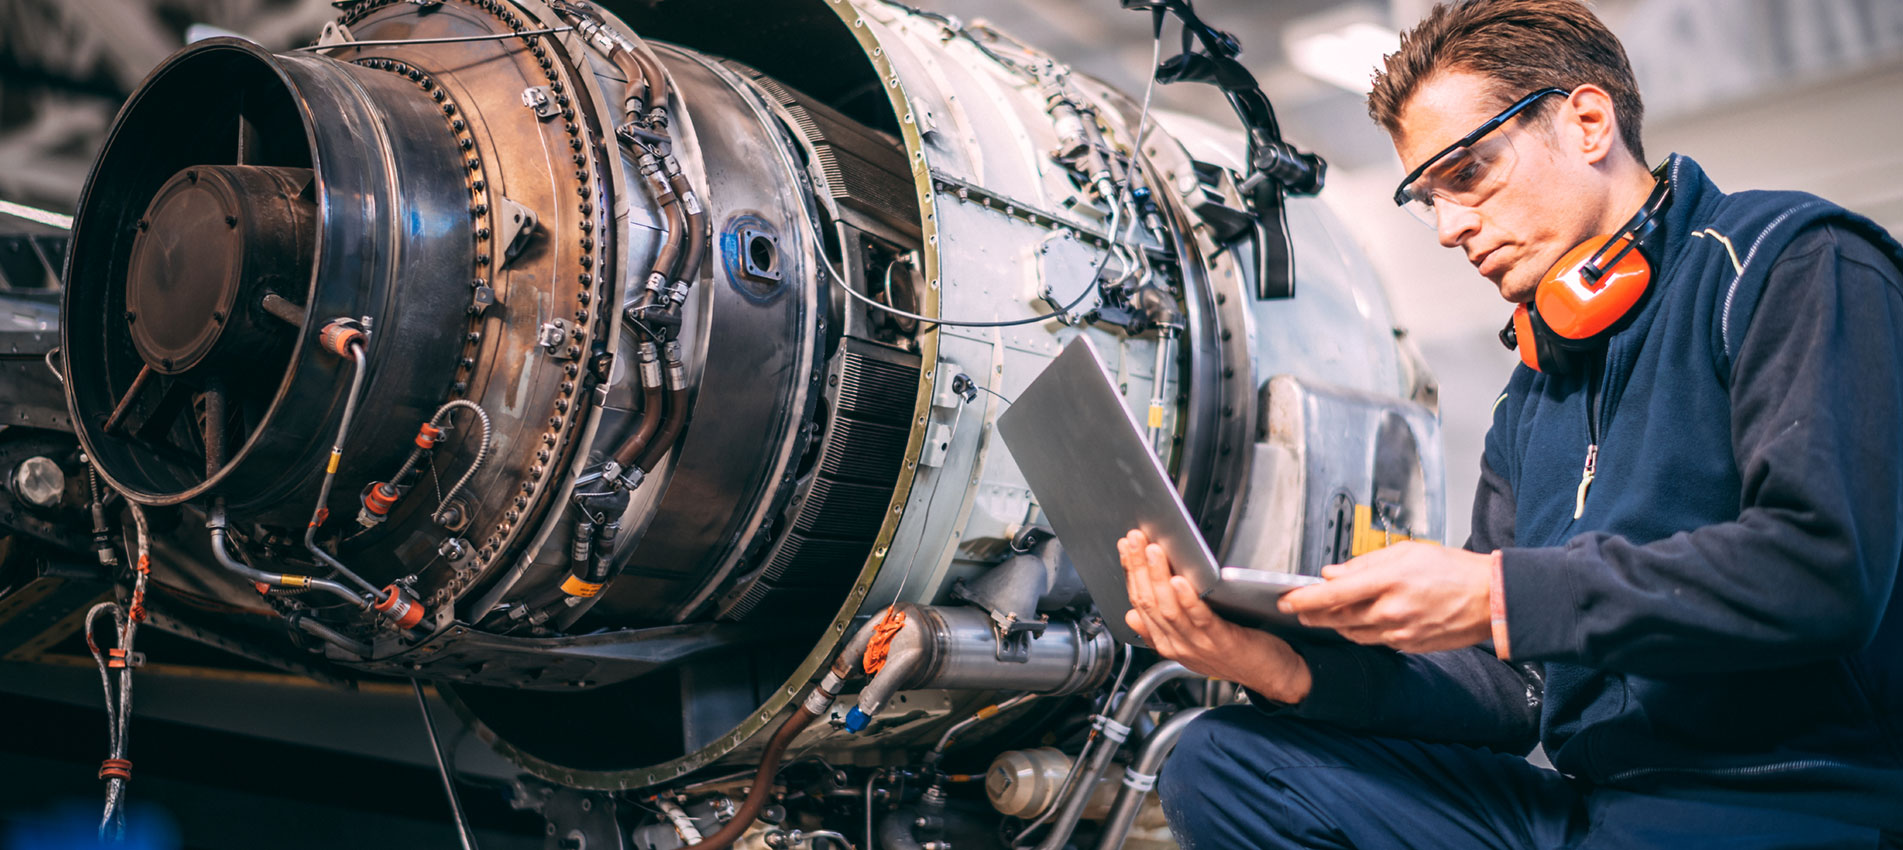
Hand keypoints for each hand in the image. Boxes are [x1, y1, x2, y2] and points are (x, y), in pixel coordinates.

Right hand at [1118, 530, 1311, 702]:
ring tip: (1153, 551)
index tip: (1127, 548)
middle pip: (1149, 603)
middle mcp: (1177, 645)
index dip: (1131, 573)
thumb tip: (1132, 615)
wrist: (1271, 676)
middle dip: (1138, 568)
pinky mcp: (1221, 641)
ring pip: (1168, 609)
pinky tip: (1180, 581)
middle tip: (1135, 540)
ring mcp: (1198, 645)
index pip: (1139, 604)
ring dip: (1158, 577)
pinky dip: (1187, 600)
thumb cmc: (1236, 655)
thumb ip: (1160, 630)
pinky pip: (1199, 619)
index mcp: (1167, 643)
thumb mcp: (1190, 644)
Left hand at [1276, 541, 1493, 652]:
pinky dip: (1361, 631)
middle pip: (1337, 617)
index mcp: (1389, 581)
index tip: (1287, 599)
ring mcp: (1400, 632)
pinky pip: (1374, 640)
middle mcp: (1391, 610)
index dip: (1304, 598)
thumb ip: (1364, 564)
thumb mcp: (1406, 552)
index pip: (1333, 593)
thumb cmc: (1453, 570)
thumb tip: (1333, 573)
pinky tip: (1360, 621)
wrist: (1490, 598)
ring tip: (1327, 613)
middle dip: (1313, 614)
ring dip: (1335, 623)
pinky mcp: (1408, 645)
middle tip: (1299, 609)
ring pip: (1352, 632)